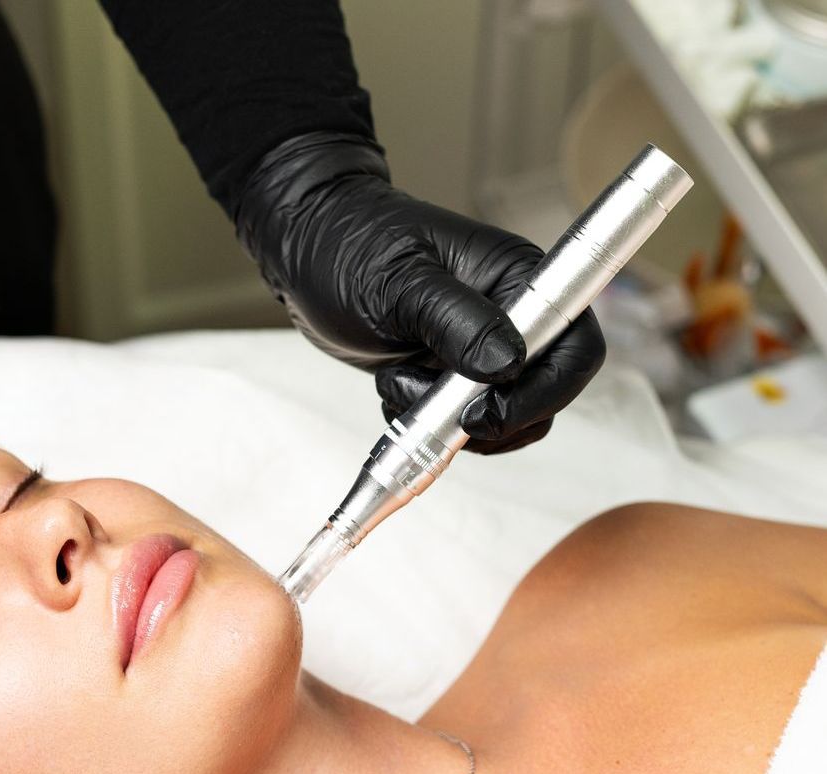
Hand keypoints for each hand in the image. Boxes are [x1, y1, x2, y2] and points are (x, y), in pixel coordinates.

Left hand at [235, 131, 605, 452]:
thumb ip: (456, 322)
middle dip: (492, 417)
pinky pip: (455, 420)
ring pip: (499, 415)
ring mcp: (481, 348)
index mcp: (519, 280)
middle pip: (543, 395)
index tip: (484, 413)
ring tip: (400, 380)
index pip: (574, 348)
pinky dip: (424, 422)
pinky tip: (391, 383)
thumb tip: (505, 365)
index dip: (543, 393)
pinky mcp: (448, 373)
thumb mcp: (401, 283)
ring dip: (448, 420)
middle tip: (437, 414)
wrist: (305, 248)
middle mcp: (510, 316)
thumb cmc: (350, 244)